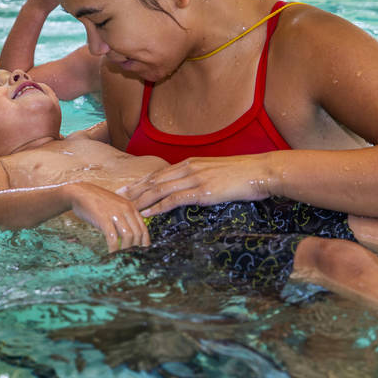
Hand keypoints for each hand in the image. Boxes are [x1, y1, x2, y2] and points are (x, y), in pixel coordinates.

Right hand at [68, 184, 149, 251]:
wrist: (80, 193)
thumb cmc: (97, 201)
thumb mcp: (115, 205)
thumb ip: (124, 216)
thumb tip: (129, 234)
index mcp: (130, 207)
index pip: (143, 227)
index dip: (144, 241)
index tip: (142, 250)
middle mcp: (125, 210)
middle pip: (137, 233)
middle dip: (135, 247)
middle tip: (130, 255)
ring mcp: (115, 214)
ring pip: (128, 236)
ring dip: (125, 249)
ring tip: (121, 255)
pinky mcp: (104, 219)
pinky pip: (113, 237)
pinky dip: (114, 248)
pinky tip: (111, 253)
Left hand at [119, 155, 274, 216]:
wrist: (260, 170)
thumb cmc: (243, 174)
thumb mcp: (217, 173)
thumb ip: (202, 178)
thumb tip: (193, 190)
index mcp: (190, 163)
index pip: (159, 173)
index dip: (141, 182)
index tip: (127, 188)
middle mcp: (188, 168)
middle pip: (154, 180)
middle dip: (135, 190)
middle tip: (117, 198)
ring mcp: (194, 178)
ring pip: (160, 189)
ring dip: (141, 200)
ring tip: (127, 208)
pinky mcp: (203, 190)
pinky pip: (175, 199)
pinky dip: (159, 206)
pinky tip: (148, 214)